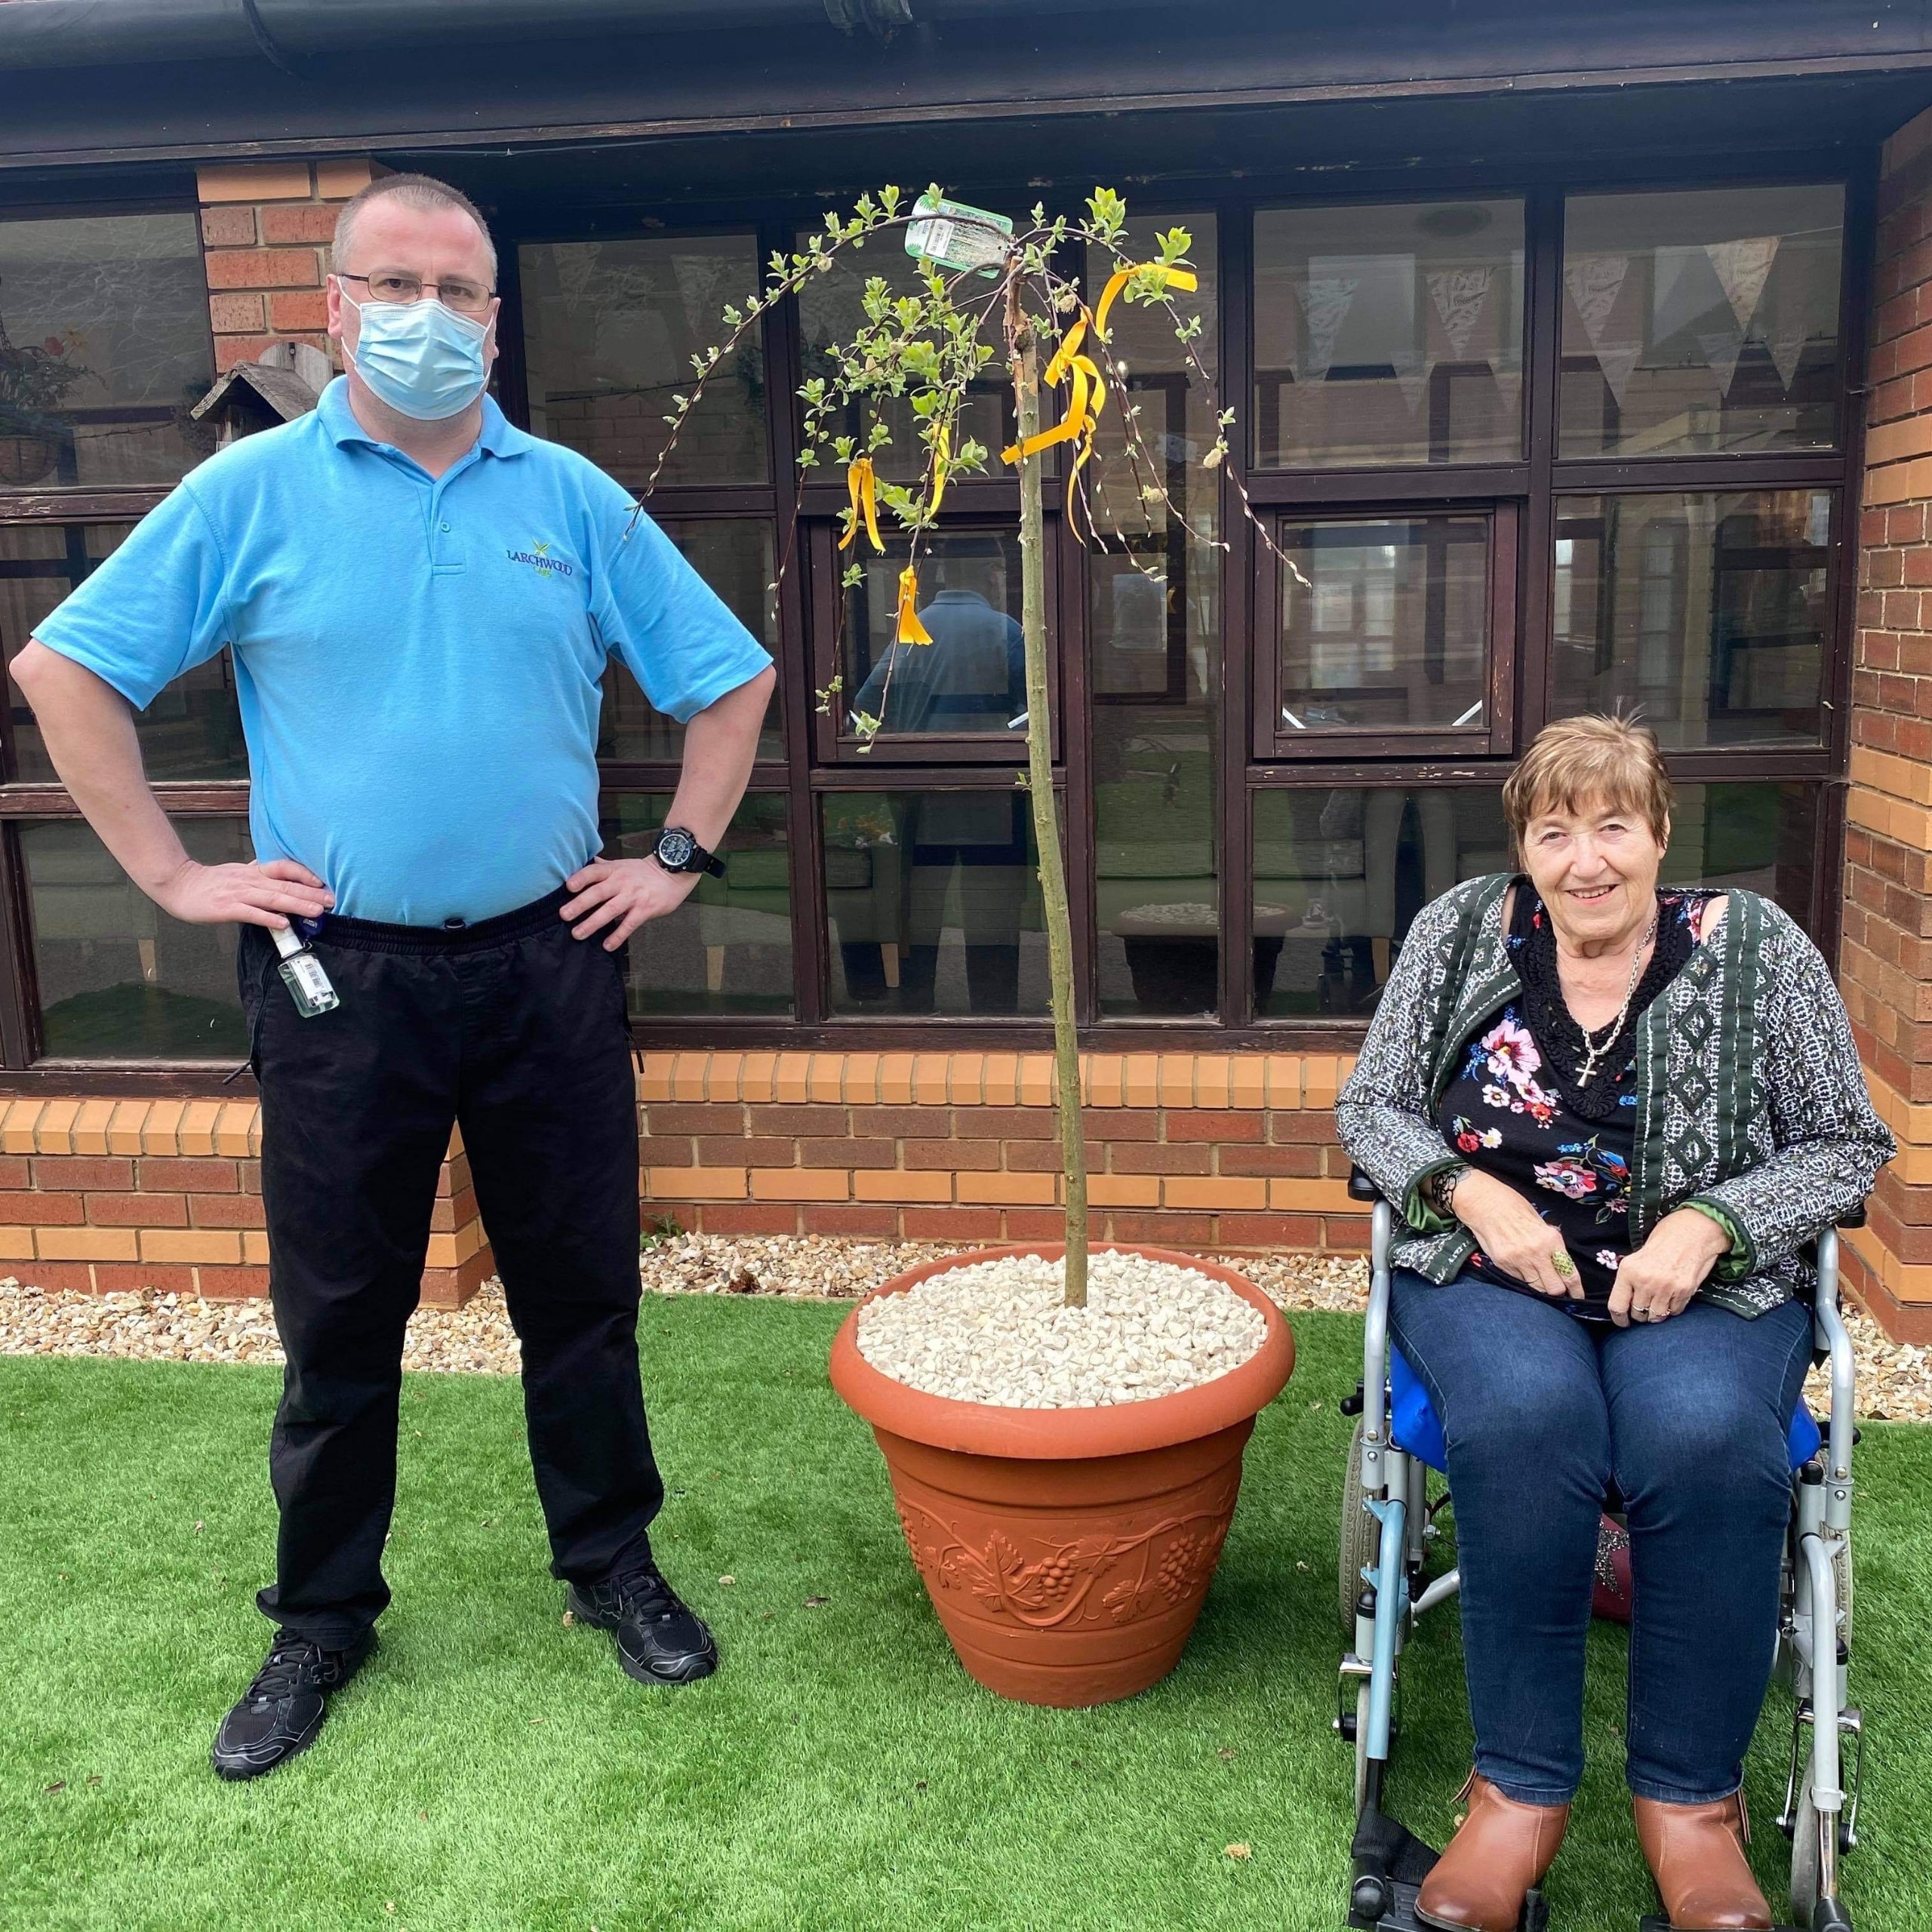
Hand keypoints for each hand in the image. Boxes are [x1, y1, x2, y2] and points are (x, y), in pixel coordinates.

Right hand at [150, 857, 331, 929]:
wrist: (178, 884)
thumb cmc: (211, 881)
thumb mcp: (239, 872)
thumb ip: (260, 875)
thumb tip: (283, 877)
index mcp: (253, 872)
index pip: (283, 868)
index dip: (304, 874)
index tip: (324, 881)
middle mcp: (249, 880)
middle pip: (285, 885)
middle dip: (310, 893)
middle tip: (331, 900)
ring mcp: (238, 894)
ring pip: (272, 898)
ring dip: (296, 904)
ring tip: (316, 911)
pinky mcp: (226, 908)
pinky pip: (250, 913)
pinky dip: (268, 918)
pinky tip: (283, 924)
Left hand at [561, 856, 695, 949]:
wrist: (673, 874)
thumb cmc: (643, 872)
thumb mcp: (622, 864)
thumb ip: (603, 866)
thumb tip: (583, 862)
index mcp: (614, 870)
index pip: (594, 871)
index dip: (581, 878)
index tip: (568, 887)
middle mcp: (621, 882)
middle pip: (598, 892)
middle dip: (580, 904)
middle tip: (564, 915)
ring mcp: (633, 896)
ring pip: (610, 910)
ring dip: (592, 923)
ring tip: (578, 934)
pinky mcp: (645, 910)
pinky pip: (629, 925)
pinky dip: (618, 935)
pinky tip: (607, 945)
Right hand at [1450, 1166, 1581, 1300]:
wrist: (1485, 1202)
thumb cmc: (1514, 1208)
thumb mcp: (1541, 1223)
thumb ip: (1550, 1245)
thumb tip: (1559, 1264)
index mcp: (1551, 1240)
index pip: (1569, 1273)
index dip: (1575, 1289)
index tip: (1577, 1296)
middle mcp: (1536, 1252)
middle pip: (1554, 1288)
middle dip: (1556, 1290)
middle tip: (1555, 1286)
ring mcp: (1518, 1260)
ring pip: (1535, 1287)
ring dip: (1538, 1283)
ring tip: (1535, 1272)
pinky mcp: (1503, 1263)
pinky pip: (1518, 1279)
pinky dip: (1522, 1276)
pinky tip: (1518, 1263)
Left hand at [1607, 1207, 1730, 1327]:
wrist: (1690, 1233)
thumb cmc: (1661, 1243)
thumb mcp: (1636, 1258)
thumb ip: (1628, 1281)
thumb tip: (1624, 1304)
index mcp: (1628, 1271)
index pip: (1617, 1305)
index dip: (1618, 1318)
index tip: (1622, 1322)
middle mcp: (1646, 1281)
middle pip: (1638, 1314)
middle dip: (1640, 1313)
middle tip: (1644, 1306)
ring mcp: (1666, 1288)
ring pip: (1656, 1316)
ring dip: (1656, 1314)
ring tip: (1657, 1303)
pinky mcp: (1684, 1291)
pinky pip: (1674, 1311)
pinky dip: (1672, 1308)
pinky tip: (1672, 1296)